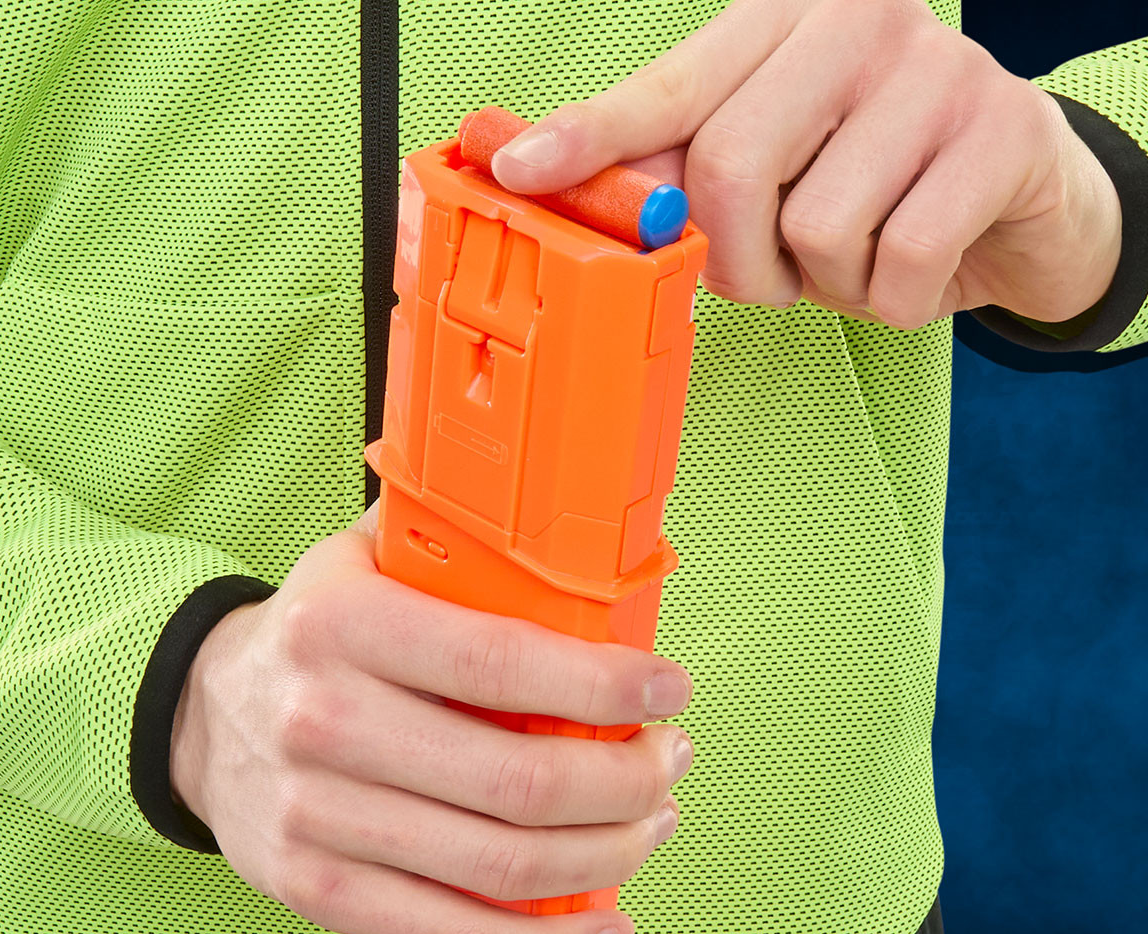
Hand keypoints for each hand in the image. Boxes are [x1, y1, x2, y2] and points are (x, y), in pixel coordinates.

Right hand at [168, 502, 693, 933]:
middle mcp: (325, 721)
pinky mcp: (316, 887)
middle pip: (519, 780)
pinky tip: (601, 918)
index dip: (604, 684)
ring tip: (650, 823)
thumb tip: (569, 544)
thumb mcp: (364, 559)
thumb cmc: (314, 632)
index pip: (501, 662)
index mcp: (344, 625)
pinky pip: (450, 932)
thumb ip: (453, 544)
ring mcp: (317, 817)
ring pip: (501, 865)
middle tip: (666, 760)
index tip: (667, 690)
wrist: (197, 714)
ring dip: (606, 853)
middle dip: (626, 779)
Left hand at [490, 0, 1121, 329]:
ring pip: (814, 226)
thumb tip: (584, 193)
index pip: (666, 90)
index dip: (590, 139)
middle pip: (728, 166)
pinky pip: (897, 262)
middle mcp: (856, 24)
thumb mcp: (774, 165)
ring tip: (854, 257)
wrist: (1019, 192)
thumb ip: (686, 168)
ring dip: (823, 282)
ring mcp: (936, 69)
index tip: (519, 173)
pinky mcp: (1002, 132)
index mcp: (783, 21)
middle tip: (770, 274)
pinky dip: (889, 301)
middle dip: (736, 257)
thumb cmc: (874, 179)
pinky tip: (908, 270)